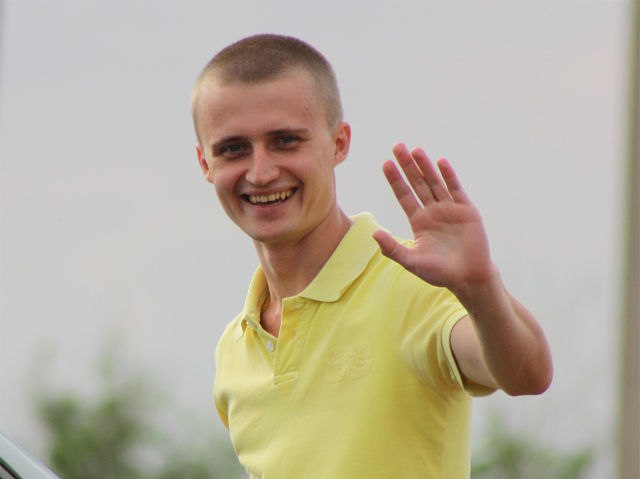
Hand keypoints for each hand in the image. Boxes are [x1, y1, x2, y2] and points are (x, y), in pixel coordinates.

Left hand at [372, 143, 496, 296]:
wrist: (469, 278)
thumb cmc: (439, 273)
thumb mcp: (412, 261)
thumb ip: (393, 248)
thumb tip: (374, 234)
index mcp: (418, 221)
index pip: (404, 195)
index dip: (395, 179)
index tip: (386, 164)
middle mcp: (432, 211)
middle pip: (417, 183)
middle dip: (407, 165)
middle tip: (397, 146)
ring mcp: (449, 209)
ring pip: (434, 183)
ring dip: (425, 166)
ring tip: (416, 150)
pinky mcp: (466, 210)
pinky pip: (455, 189)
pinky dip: (448, 176)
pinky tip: (440, 162)